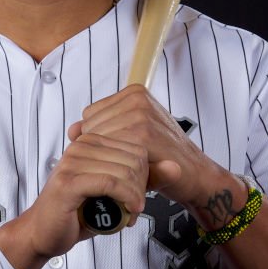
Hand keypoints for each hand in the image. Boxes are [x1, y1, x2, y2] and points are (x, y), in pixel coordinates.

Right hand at [0, 130, 148, 268]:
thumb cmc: (76, 212)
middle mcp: (80, 146)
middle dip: (143, 184)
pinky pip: (110, 183)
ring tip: (132, 211)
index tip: (142, 193)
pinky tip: (130, 210)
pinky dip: (126, 198)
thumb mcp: (114, 191)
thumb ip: (140, 178)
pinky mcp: (69, 182)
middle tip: (137, 205)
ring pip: (124, 170)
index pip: (136, 145)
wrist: (43, 233)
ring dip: (135, 195)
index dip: (147, 172)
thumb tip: (175, 166)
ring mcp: (72, 162)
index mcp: (90, 141)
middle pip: (133, 156)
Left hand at [69, 84, 208, 208]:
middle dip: (103, 150)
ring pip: (97, 142)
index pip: (90, 116)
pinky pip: (109, 152)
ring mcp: (140, 116)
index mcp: (134, 93)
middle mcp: (136, 99)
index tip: (122, 150)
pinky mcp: (142, 136)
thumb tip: (72, 129)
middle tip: (128, 162)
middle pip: (90, 128)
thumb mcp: (130, 136)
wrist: (195, 174)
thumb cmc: (163, 156)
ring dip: (109, 161)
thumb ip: (100, 130)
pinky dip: (116, 168)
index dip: (101, 139)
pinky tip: (133, 175)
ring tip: (131, 168)